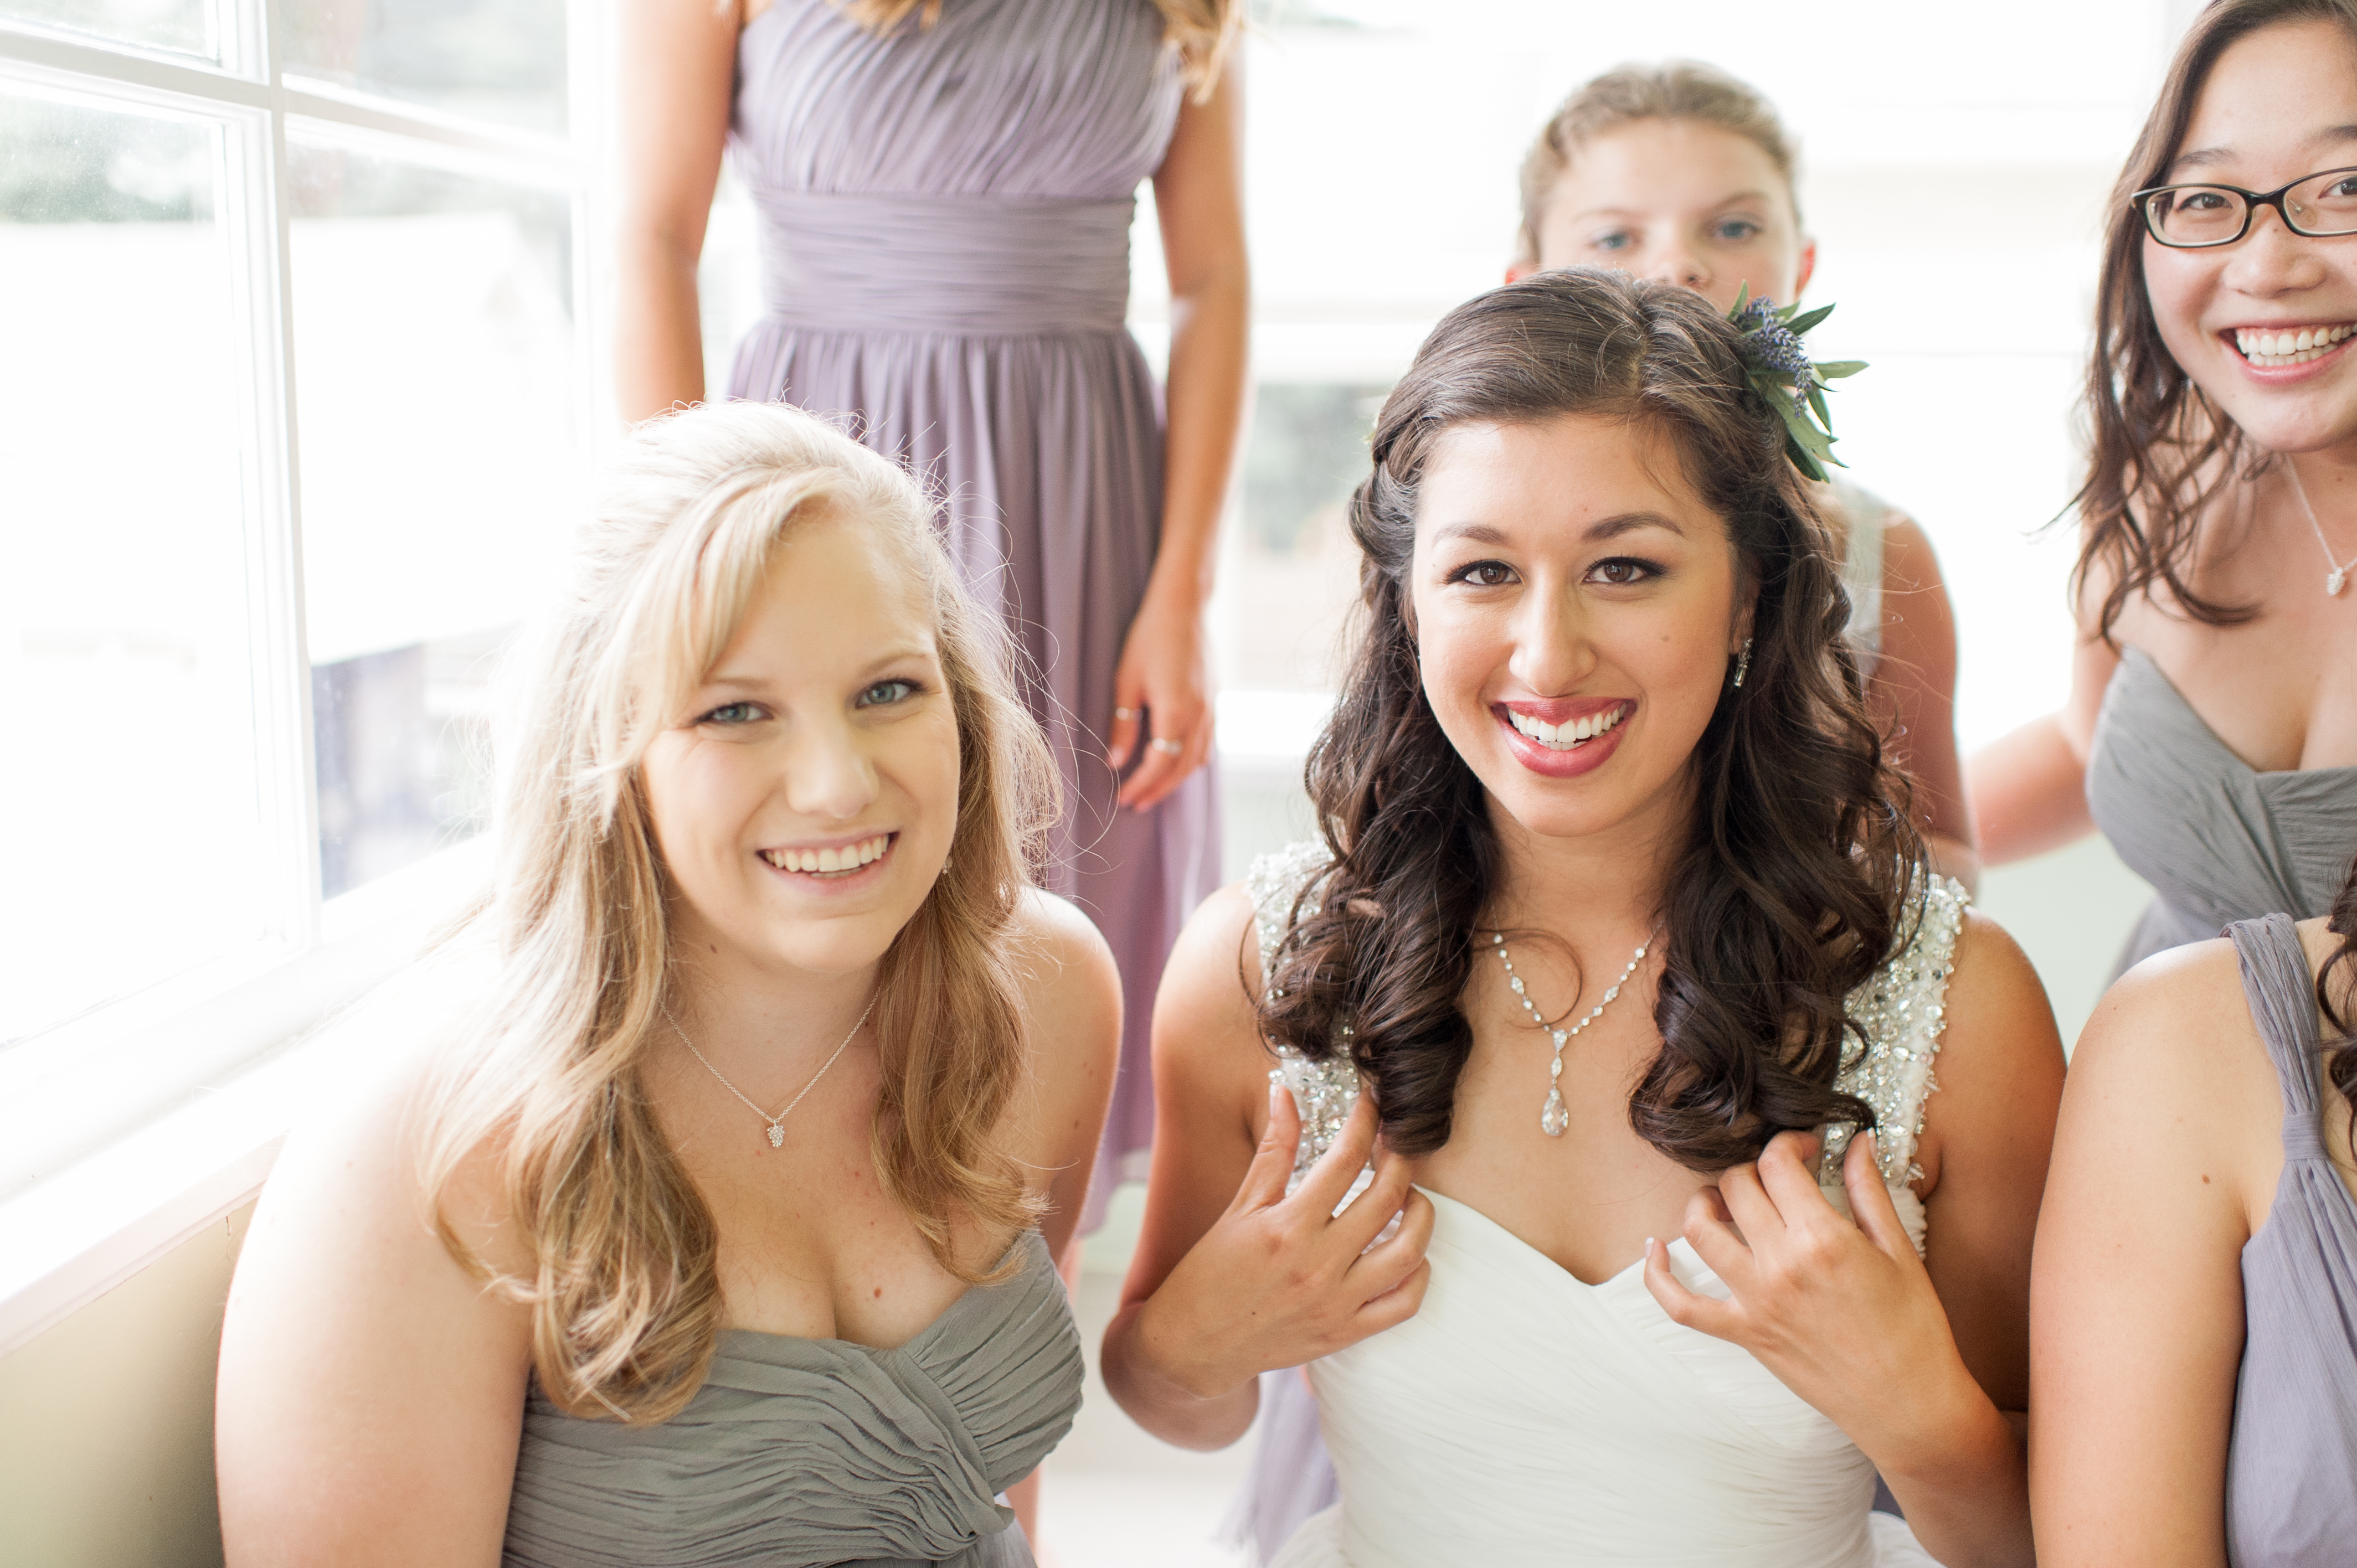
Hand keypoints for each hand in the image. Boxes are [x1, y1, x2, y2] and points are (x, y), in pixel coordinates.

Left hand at [1108, 585, 1213, 811]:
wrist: (1183, 608)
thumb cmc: (1149, 639)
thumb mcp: (1126, 682)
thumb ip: (1123, 725)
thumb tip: (1115, 762)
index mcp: (1175, 714)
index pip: (1158, 765)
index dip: (1140, 786)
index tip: (1123, 798)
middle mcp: (1199, 717)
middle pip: (1180, 769)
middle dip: (1157, 790)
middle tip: (1136, 804)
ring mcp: (1211, 710)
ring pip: (1197, 759)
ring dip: (1175, 780)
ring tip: (1153, 791)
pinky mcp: (1214, 702)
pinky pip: (1207, 743)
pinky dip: (1192, 761)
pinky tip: (1178, 764)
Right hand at [1136, 1086, 1431, 1399]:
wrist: (1192, 1347)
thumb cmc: (1210, 1273)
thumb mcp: (1239, 1206)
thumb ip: (1273, 1150)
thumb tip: (1286, 1094)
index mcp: (1288, 1226)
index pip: (1346, 1158)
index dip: (1367, 1121)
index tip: (1373, 1103)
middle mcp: (1318, 1264)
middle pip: (1388, 1197)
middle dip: (1401, 1157)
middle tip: (1396, 1143)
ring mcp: (1337, 1302)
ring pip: (1410, 1251)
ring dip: (1421, 1213)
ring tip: (1409, 1195)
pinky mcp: (1346, 1332)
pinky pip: (1405, 1302)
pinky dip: (1419, 1272)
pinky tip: (1409, 1251)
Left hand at [1643, 1130, 1979, 1470]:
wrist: (1908, 1404)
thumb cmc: (1913, 1330)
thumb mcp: (1899, 1251)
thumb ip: (1870, 1190)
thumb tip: (1858, 1141)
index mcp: (1822, 1240)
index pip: (1778, 1164)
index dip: (1788, 1143)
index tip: (1805, 1148)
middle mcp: (1780, 1266)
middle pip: (1735, 1187)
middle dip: (1752, 1169)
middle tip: (1775, 1177)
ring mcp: (1755, 1302)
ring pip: (1699, 1231)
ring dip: (1704, 1203)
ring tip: (1723, 1200)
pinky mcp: (1744, 1334)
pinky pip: (1681, 1305)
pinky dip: (1658, 1276)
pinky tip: (1655, 1248)